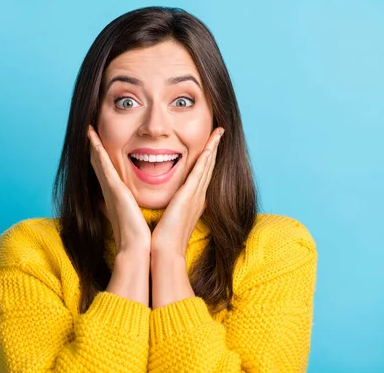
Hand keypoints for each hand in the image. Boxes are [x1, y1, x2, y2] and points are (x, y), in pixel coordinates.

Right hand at [87, 125, 150, 255]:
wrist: (138, 249)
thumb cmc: (141, 235)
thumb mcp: (138, 215)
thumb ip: (136, 207)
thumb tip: (138, 204)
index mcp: (118, 195)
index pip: (108, 171)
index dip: (102, 155)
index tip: (99, 141)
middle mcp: (110, 190)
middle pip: (99, 163)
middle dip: (94, 146)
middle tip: (88, 128)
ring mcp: (110, 189)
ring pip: (98, 161)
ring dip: (93, 144)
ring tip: (87, 127)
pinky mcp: (114, 190)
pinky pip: (103, 166)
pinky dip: (97, 151)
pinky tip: (92, 139)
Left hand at [150, 127, 223, 257]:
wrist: (165, 251)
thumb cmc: (164, 238)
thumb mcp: (169, 217)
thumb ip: (170, 206)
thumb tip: (166, 201)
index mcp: (193, 200)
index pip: (201, 174)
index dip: (207, 158)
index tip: (210, 144)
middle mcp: (198, 196)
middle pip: (208, 166)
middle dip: (214, 148)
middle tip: (219, 132)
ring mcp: (196, 195)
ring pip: (207, 166)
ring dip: (213, 148)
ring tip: (218, 132)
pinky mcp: (190, 196)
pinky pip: (200, 172)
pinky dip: (206, 158)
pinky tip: (210, 146)